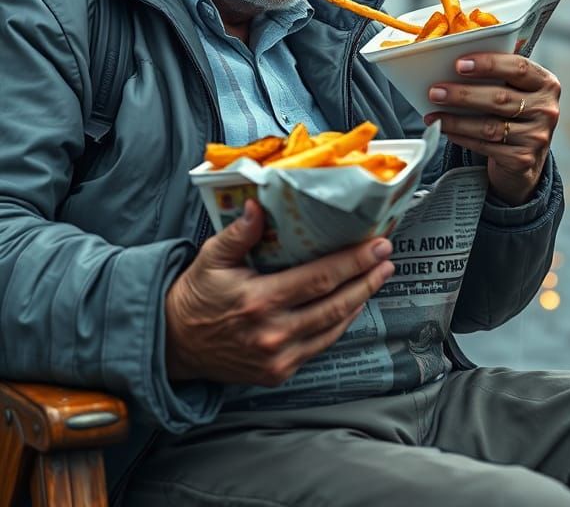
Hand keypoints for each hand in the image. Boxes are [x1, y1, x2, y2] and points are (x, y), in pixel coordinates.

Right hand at [165, 200, 394, 385]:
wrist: (175, 344)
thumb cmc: (196, 295)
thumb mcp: (211, 257)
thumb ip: (239, 232)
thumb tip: (260, 204)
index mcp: (259, 300)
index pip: (319, 278)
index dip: (353, 261)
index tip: (376, 245)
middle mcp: (274, 333)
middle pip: (336, 305)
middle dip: (367, 279)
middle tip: (388, 258)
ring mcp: (279, 357)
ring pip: (333, 328)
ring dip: (360, 301)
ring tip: (378, 277)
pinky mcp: (279, 372)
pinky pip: (319, 345)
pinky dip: (339, 324)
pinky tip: (351, 305)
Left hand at [423, 53, 560, 205]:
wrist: (526, 158)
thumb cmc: (515, 113)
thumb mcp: (517, 90)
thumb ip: (498, 72)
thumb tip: (456, 57)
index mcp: (546, 83)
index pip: (518, 67)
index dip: (488, 64)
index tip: (458, 64)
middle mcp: (546, 109)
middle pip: (499, 98)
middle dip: (462, 94)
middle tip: (435, 92)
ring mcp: (537, 136)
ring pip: (489, 126)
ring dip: (455, 120)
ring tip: (432, 115)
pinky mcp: (523, 159)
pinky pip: (485, 146)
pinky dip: (461, 137)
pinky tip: (446, 131)